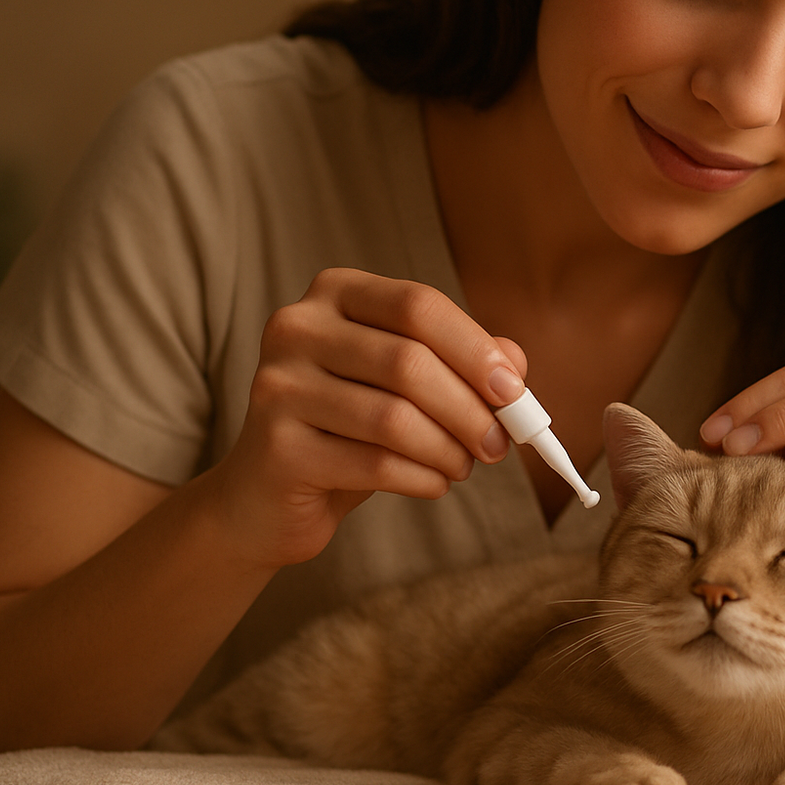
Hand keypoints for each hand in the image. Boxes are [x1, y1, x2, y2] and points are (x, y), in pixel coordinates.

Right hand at [202, 268, 526, 569]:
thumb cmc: (352, 427)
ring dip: (448, 450)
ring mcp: (277, 385)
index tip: (515, 392)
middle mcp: (295, 327)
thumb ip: (464, 363)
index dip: (475, 349)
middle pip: (409, 362)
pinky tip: (433, 483)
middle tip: (500, 445)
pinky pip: (374, 464)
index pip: (418, 305)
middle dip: (470, 409)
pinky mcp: (275, 447)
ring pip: (393, 418)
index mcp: (335, 292)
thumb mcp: (410, 384)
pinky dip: (421, 478)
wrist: (269, 492)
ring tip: (463, 466)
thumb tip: (515, 367)